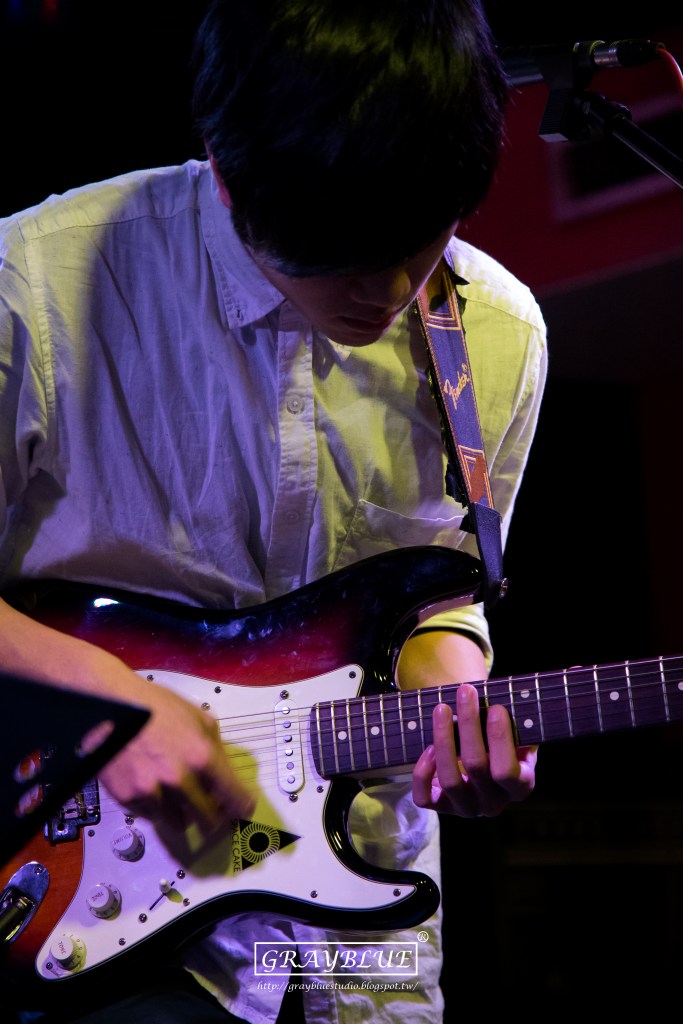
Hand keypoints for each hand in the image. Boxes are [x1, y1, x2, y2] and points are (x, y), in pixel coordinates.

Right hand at [99, 679, 255, 852]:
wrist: (113, 705)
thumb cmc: (155, 706)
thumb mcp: (199, 718)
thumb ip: (216, 749)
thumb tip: (227, 775)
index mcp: (202, 756)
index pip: (234, 798)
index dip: (242, 807)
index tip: (242, 810)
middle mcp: (179, 779)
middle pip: (209, 821)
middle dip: (215, 818)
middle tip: (213, 811)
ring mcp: (152, 791)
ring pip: (179, 824)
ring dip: (183, 815)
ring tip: (177, 794)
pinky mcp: (128, 798)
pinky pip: (151, 816)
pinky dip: (156, 808)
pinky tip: (153, 786)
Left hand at [412, 683, 536, 816]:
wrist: (485, 758)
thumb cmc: (503, 739)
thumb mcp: (519, 734)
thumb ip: (517, 724)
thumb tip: (507, 701)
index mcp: (519, 787)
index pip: (506, 771)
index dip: (500, 739)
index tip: (495, 707)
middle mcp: (493, 804)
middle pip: (475, 766)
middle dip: (469, 724)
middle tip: (465, 691)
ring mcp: (466, 808)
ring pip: (450, 779)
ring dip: (444, 739)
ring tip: (442, 708)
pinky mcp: (440, 807)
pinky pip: (424, 797)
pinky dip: (423, 771)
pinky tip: (429, 747)